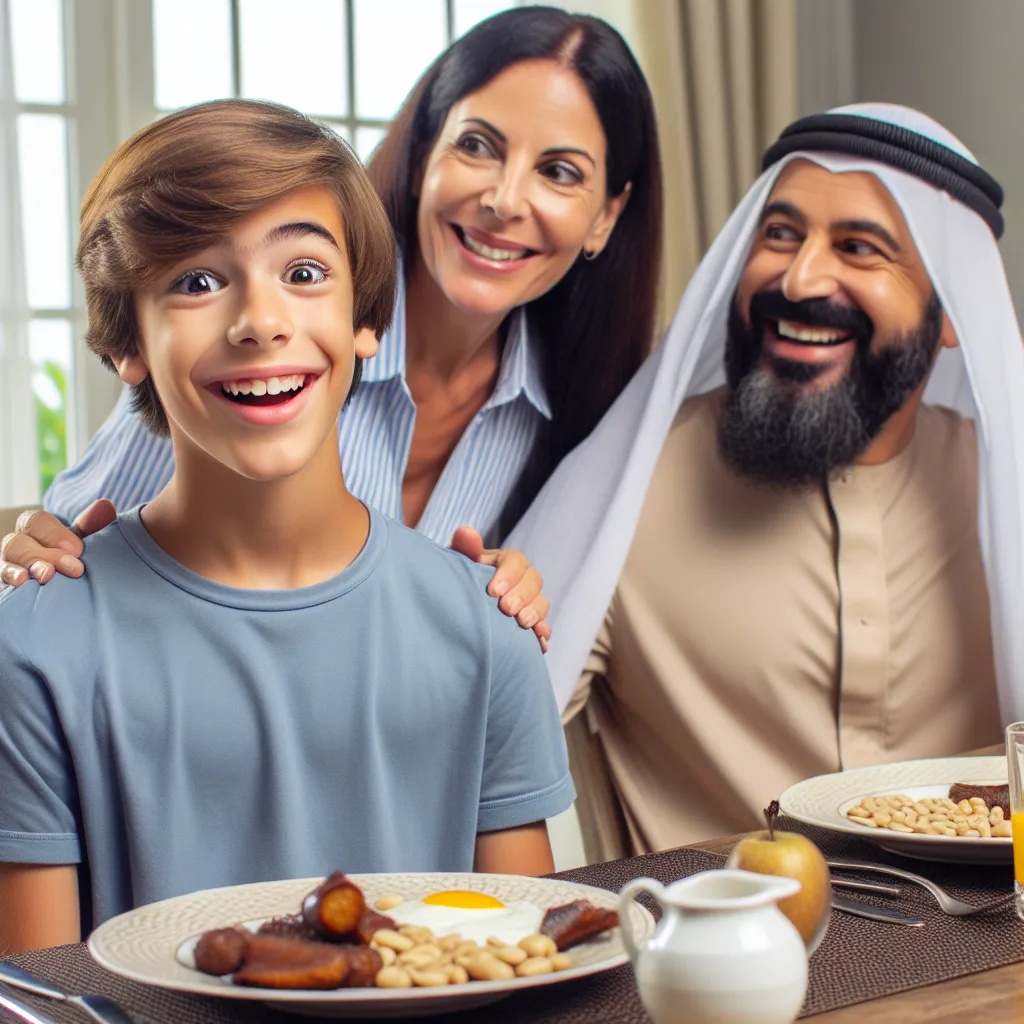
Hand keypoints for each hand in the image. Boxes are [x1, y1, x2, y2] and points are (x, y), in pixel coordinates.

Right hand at [0, 499, 116, 586]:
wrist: (68, 587)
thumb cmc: (74, 558)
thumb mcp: (83, 541)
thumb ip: (92, 525)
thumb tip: (106, 505)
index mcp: (35, 528)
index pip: (35, 521)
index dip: (54, 534)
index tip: (77, 550)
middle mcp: (17, 544)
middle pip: (18, 542)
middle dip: (46, 555)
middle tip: (74, 568)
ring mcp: (8, 565)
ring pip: (7, 562)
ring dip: (28, 568)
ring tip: (46, 576)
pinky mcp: (6, 584)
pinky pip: (1, 580)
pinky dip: (9, 580)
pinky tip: (21, 585)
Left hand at [449, 527, 550, 652]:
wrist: (454, 608)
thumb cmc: (456, 581)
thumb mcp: (457, 564)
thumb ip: (463, 548)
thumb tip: (466, 532)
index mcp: (504, 562)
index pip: (517, 560)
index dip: (509, 574)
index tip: (493, 591)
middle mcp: (520, 580)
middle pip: (534, 581)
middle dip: (523, 595)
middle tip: (507, 609)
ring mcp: (527, 603)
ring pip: (542, 602)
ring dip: (535, 613)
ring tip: (522, 624)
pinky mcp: (530, 625)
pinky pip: (543, 628)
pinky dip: (543, 634)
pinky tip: (539, 643)